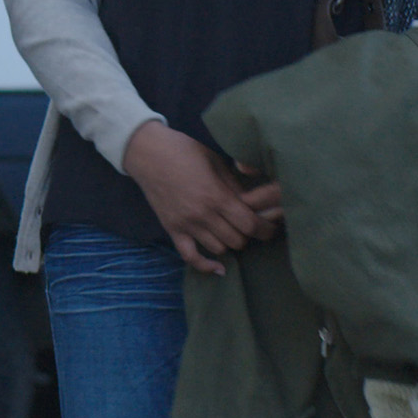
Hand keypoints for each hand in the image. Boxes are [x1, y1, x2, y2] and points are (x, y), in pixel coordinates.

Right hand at [122, 122, 282, 274]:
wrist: (147, 152)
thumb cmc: (183, 150)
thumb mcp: (215, 161)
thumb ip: (234, 185)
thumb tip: (252, 204)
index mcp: (216, 195)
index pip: (249, 224)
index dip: (265, 228)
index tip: (270, 226)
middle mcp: (202, 214)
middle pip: (237, 240)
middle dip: (248, 234)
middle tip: (249, 225)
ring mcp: (186, 224)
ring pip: (219, 249)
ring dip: (229, 242)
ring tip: (231, 231)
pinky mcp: (172, 229)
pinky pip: (190, 257)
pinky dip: (205, 266)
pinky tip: (218, 267)